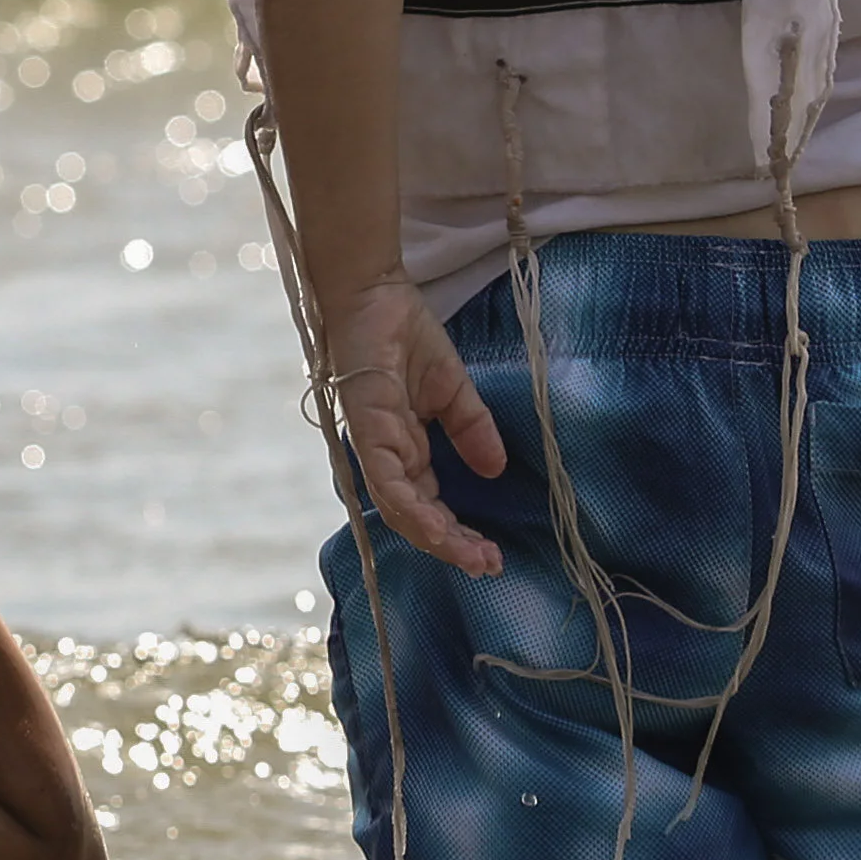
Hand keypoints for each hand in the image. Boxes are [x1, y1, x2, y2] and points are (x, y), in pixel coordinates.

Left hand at [320, 278, 508, 577]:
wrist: (373, 292)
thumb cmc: (403, 333)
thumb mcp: (452, 388)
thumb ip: (471, 429)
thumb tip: (495, 469)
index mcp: (404, 447)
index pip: (430, 503)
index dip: (458, 532)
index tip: (491, 554)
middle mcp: (386, 454)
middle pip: (415, 516)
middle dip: (451, 545)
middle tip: (486, 567)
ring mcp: (373, 443)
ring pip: (400, 507)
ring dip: (435, 535)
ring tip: (469, 556)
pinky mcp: (364, 427)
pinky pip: (385, 477)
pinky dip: (410, 504)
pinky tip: (436, 525)